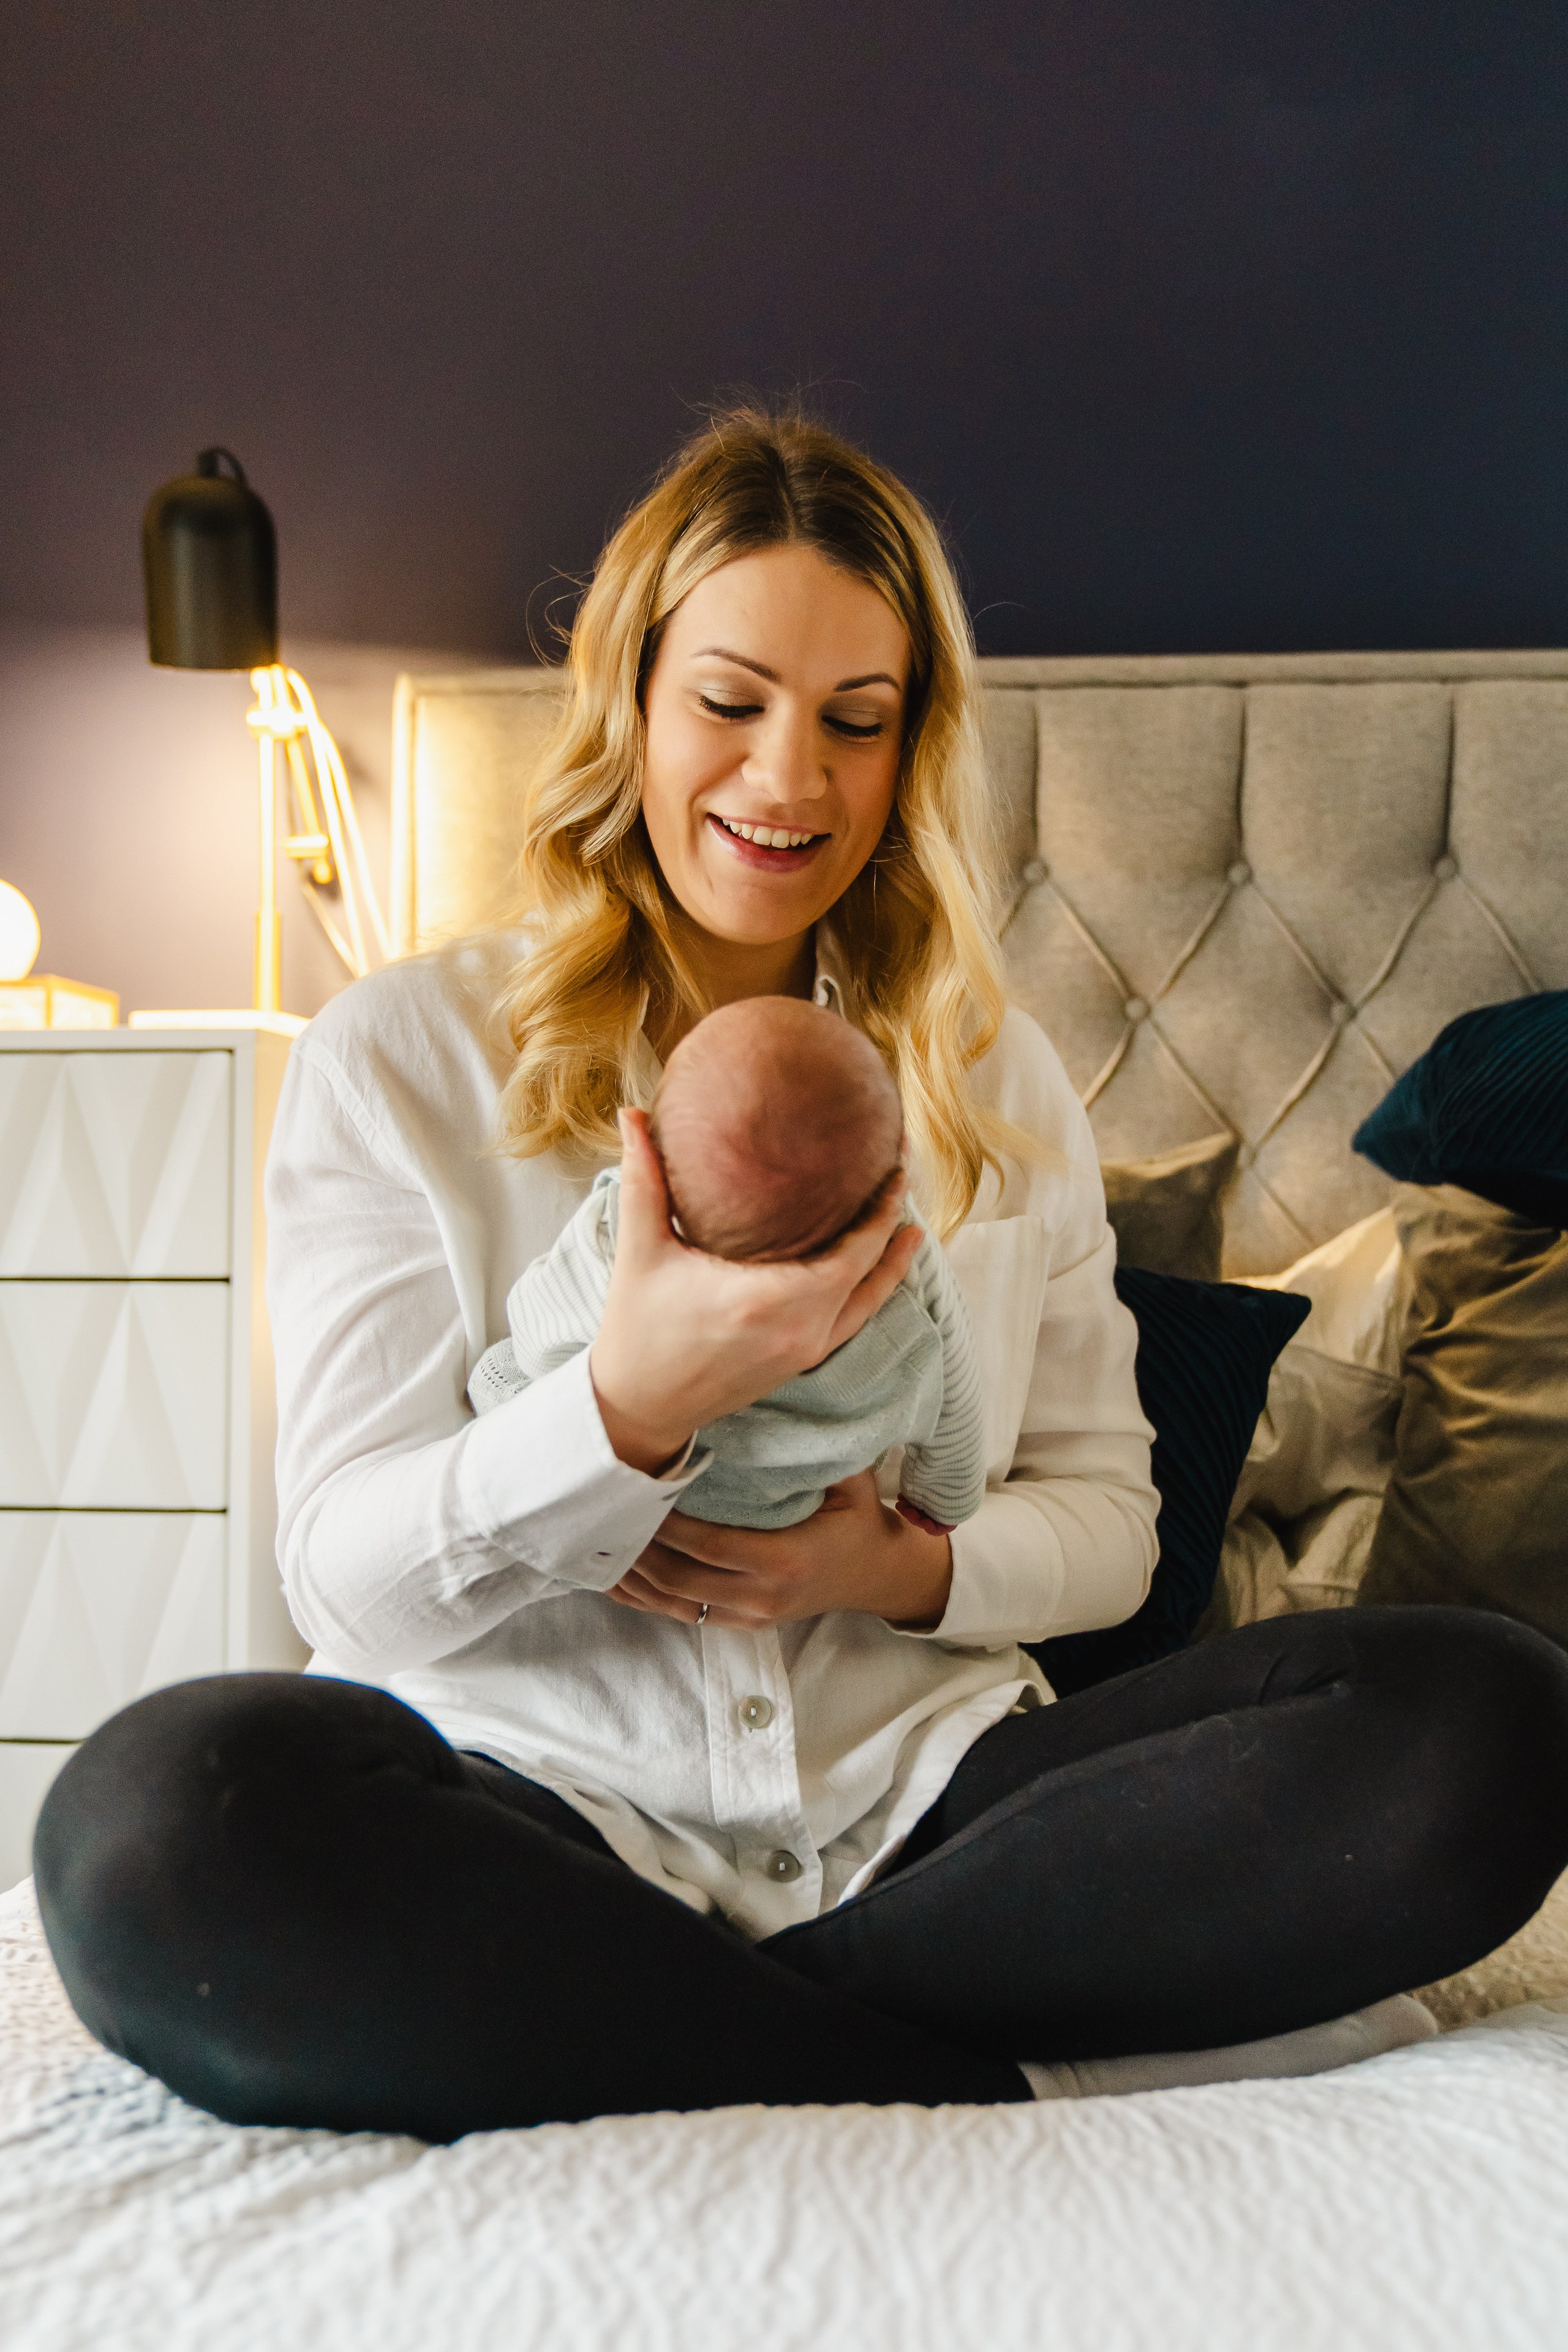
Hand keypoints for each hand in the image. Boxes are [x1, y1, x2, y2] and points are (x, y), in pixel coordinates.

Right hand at [589, 1109, 921, 1474]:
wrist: (639, 1407)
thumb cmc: (636, 1330)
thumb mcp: (639, 1252)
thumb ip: (642, 1180)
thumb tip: (632, 1114)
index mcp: (766, 1300)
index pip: (853, 1251)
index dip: (882, 1207)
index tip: (894, 1160)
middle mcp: (798, 1330)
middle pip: (869, 1271)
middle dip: (891, 1220)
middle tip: (901, 1172)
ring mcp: (803, 1351)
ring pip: (868, 1302)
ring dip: (891, 1262)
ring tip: (911, 1225)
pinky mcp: (799, 1363)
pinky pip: (851, 1322)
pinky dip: (871, 1293)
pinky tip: (877, 1272)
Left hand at [608, 1468, 954, 1630]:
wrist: (880, 1573)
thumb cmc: (859, 1516)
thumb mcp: (849, 1475)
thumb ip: (811, 1443)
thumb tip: (777, 1386)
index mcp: (785, 1558)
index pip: (707, 1543)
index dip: (665, 1521)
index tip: (633, 1488)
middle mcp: (763, 1595)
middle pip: (678, 1576)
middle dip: (637, 1545)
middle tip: (601, 1509)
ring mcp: (751, 1614)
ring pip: (673, 1601)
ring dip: (633, 1574)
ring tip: (599, 1539)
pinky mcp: (743, 1624)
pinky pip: (683, 1616)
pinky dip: (646, 1598)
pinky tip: (618, 1577)